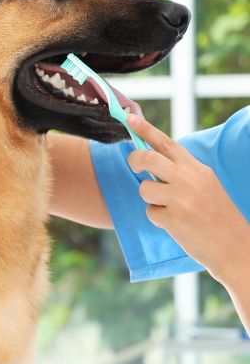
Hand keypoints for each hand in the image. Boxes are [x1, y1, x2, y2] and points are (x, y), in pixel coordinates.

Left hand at [126, 114, 249, 285]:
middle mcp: (188, 179)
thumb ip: (183, 173)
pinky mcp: (173, 218)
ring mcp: (180, 198)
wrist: (234, 246)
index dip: (145, 129)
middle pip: (148, 158)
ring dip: (150, 199)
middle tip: (134, 167)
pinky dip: (158, 219)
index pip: (166, 143)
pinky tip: (176, 225)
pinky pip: (150, 212)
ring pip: (144, 188)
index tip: (129, 117)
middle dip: (134, 160)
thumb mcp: (206, 185)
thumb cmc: (217, 216)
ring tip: (170, 209)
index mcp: (196, 168)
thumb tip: (152, 163)